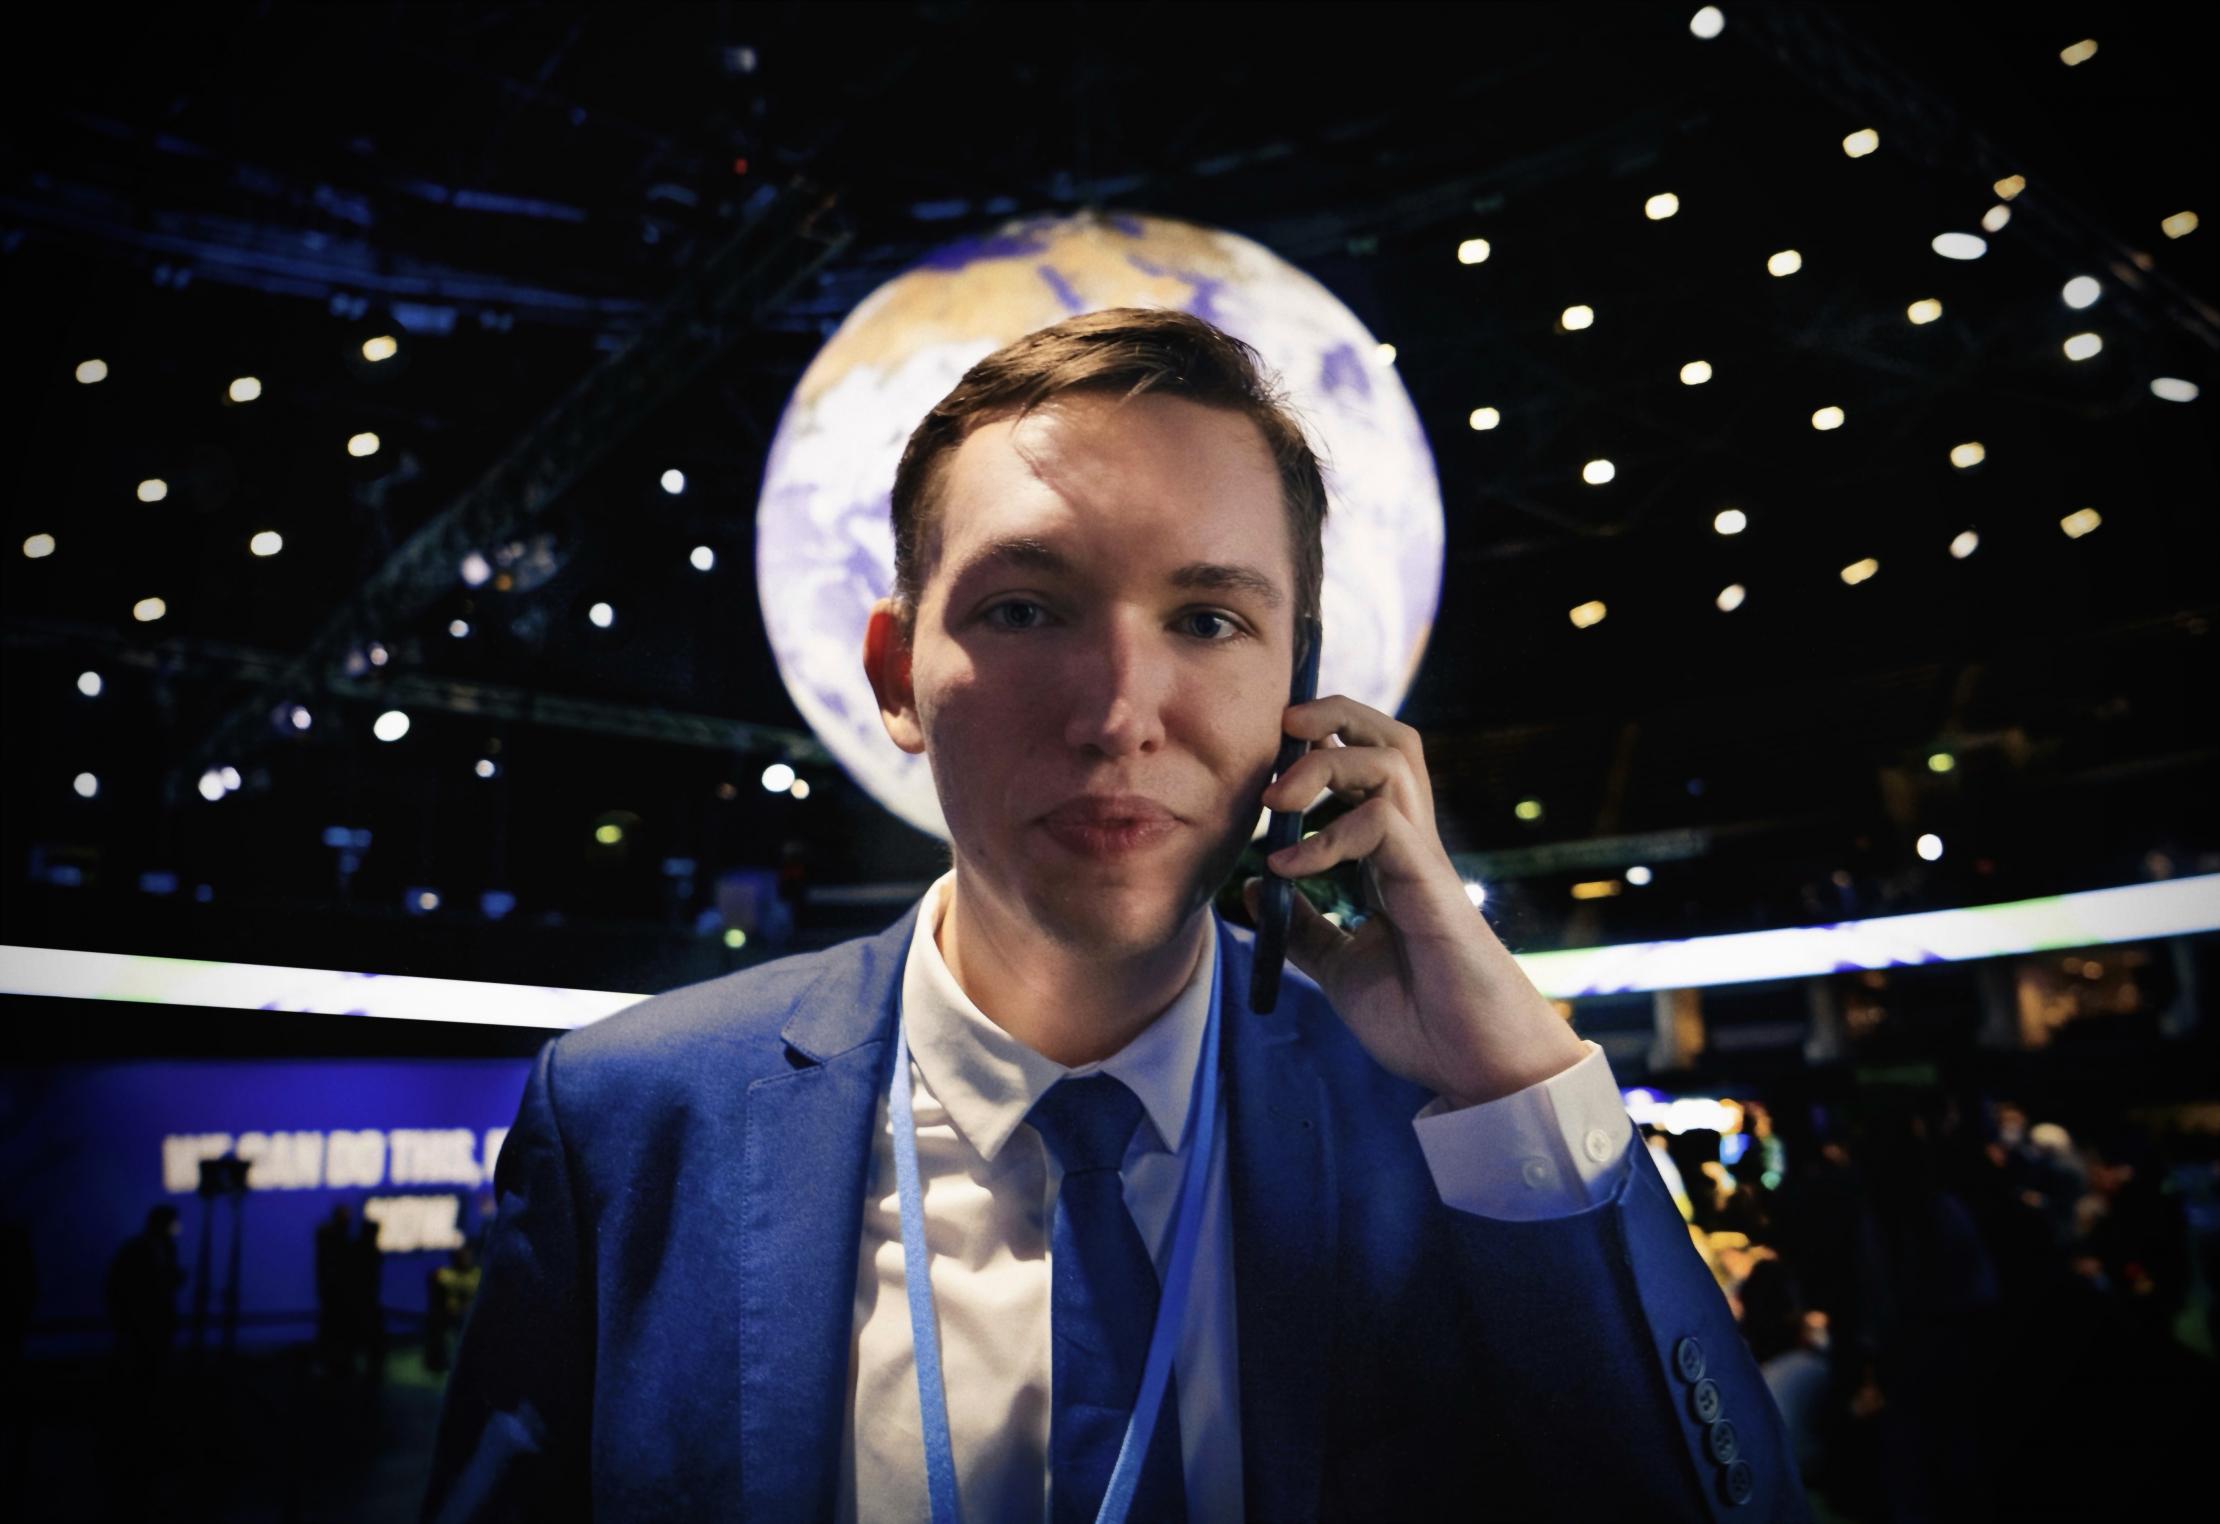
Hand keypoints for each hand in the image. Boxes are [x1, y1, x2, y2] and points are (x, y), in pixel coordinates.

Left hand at [1240, 696, 1586, 1108]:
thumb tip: (1253, 887)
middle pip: (1391, 739)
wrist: (1472, 1067)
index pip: (1366, 767)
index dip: (1322, 744)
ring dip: (1324, 763)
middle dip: (1336, 714)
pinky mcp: (1429, 885)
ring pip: (1391, 761)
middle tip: (1283, 728)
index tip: (1267, 760)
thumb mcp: (1340, 967)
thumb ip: (1304, 926)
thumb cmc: (1422, 1021)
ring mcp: (1423, 860)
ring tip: (1274, 801)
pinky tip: (1288, 870)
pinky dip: (1325, 836)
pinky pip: (1379, 825)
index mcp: (1391, 858)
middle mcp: (1411, 846)